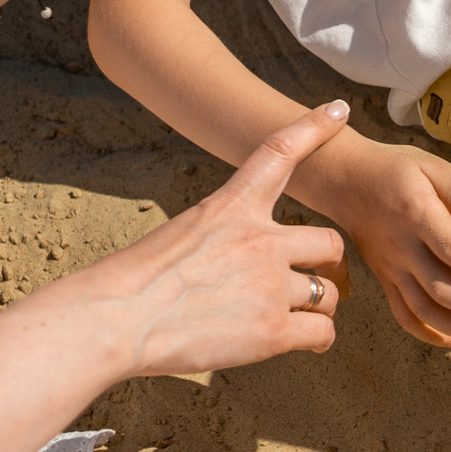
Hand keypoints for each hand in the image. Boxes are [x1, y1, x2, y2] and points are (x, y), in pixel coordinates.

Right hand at [48, 103, 351, 379]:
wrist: (113, 320)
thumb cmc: (131, 286)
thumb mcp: (177, 239)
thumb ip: (221, 245)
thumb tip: (236, 273)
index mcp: (230, 208)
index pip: (278, 154)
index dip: (313, 129)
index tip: (337, 110)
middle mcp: (261, 240)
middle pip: (330, 243)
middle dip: (329, 265)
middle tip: (322, 280)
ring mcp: (270, 284)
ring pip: (329, 293)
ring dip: (320, 306)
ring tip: (303, 319)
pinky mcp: (273, 330)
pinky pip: (323, 331)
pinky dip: (319, 338)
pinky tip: (307, 341)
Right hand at [298, 130, 450, 348]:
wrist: (346, 181)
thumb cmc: (398, 171)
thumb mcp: (433, 167)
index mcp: (417, 216)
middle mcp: (401, 249)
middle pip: (440, 290)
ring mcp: (390, 269)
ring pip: (423, 311)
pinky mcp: (384, 279)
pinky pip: (403, 315)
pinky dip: (428, 334)